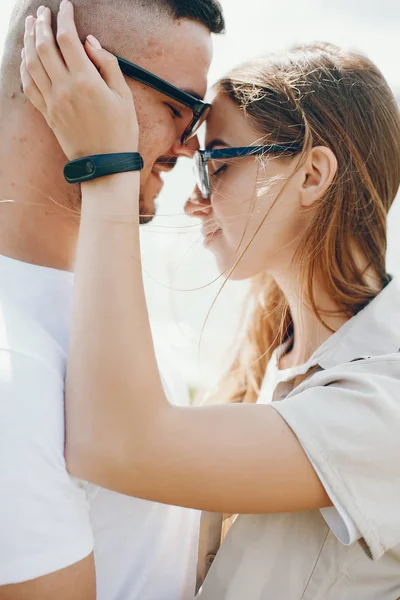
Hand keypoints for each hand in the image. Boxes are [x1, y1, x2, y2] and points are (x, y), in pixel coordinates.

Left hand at [21, 0, 138, 160]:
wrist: (106, 165)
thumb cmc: (121, 131)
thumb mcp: (124, 96)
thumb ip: (108, 65)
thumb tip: (90, 42)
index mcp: (86, 81)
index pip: (68, 39)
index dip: (65, 18)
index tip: (66, 6)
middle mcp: (64, 89)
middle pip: (44, 46)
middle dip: (42, 24)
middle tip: (44, 12)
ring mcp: (52, 102)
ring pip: (32, 63)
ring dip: (29, 41)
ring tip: (32, 27)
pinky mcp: (47, 114)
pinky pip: (29, 85)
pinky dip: (24, 67)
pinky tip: (26, 56)